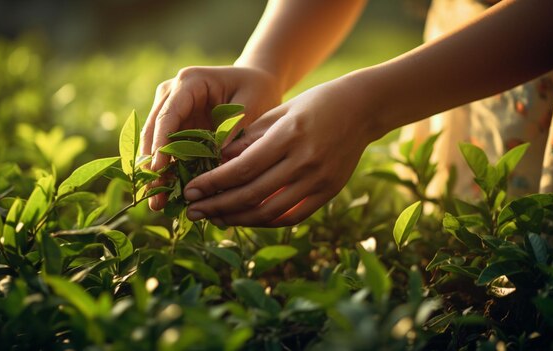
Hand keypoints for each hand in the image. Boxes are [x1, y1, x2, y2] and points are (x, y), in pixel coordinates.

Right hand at [140, 65, 281, 209]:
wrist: (257, 82)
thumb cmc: (257, 89)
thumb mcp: (252, 105)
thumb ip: (233, 130)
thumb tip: (217, 163)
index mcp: (189, 83)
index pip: (168, 115)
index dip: (161, 143)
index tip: (158, 170)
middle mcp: (173, 95)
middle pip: (154, 132)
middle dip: (153, 166)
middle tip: (154, 196)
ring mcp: (172, 112)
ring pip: (156, 146)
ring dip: (157, 175)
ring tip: (158, 204)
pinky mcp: (178, 129)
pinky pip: (169, 153)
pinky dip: (170, 174)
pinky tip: (169, 197)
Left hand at [182, 78, 378, 226]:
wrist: (362, 109)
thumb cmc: (315, 104)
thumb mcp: (279, 111)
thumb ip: (249, 138)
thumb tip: (217, 165)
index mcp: (288, 135)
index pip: (242, 169)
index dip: (213, 184)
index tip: (190, 191)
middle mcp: (304, 161)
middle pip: (252, 194)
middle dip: (217, 206)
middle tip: (193, 212)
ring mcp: (319, 180)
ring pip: (270, 212)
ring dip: (238, 219)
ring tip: (215, 219)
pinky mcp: (329, 192)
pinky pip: (292, 216)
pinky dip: (266, 221)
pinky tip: (246, 219)